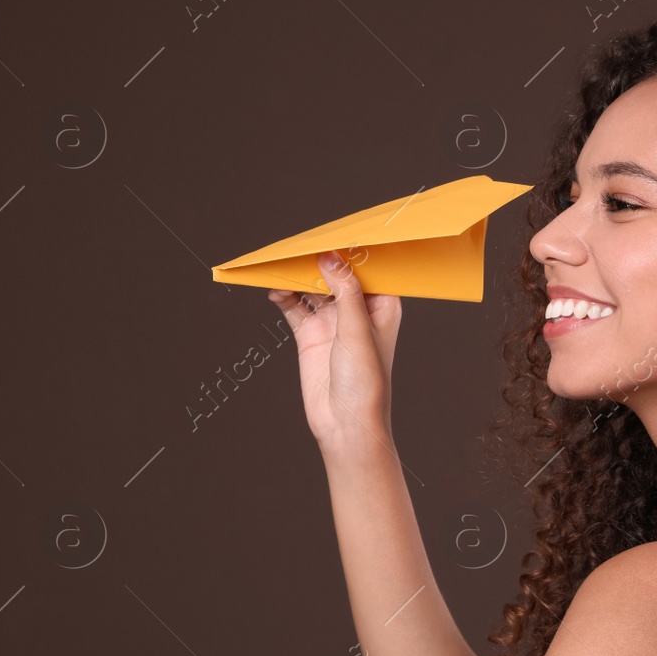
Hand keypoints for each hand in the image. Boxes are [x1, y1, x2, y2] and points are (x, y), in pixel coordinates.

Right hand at [268, 249, 401, 455]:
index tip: (335, 230)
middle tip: (300, 244)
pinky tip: (274, 291)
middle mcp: (357, 310)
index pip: (368, 267)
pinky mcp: (311, 335)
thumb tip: (330, 257)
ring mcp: (333, 322)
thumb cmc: (366, 383)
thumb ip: (345, 291)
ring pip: (313, 288)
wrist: (344, 425)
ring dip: (298, 277)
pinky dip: (284, 297)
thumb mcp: (358, 330)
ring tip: (282, 265)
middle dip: (319, 259)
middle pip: (336, 274)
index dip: (353, 250)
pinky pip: (294, 308)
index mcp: (382, 305)